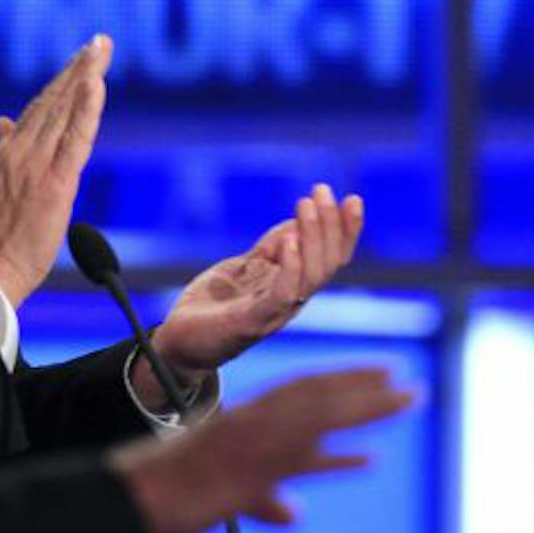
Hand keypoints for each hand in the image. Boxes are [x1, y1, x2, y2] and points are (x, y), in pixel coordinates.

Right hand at [0, 35, 110, 305]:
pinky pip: (75, 137)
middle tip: (98, 42)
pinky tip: (96, 83)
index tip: (78, 60)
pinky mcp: (55, 182)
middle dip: (76, 68)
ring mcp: (36, 165)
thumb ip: (1, 149)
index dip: (59, 83)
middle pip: (53, 101)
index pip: (37, 109)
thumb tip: (3, 120)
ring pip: (64, 111)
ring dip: (84, 76)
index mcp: (7, 153)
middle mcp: (20, 151)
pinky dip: (86, 108)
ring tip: (100, 50)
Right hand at [110, 367, 411, 532]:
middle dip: (369, 392)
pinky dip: (335, 456)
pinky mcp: (253, 469)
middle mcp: (259, 422)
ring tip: (407, 400)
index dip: (348, 380)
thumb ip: (270, 501)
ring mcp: (256, 443)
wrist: (141, 494)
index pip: (308, 388)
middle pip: (323, 398)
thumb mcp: (233, 493)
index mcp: (253, 416)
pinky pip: (299, 457)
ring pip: (320, 415)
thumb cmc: (175, 490)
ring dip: (367, 407)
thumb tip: (295, 514)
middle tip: (411, 387)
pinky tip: (369, 459)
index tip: (382, 374)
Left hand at [146, 184, 362, 390]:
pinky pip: (280, 295)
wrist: (180, 341)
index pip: (331, 258)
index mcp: (293, 286)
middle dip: (330, 225)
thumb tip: (298, 222)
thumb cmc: (215, 303)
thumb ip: (271, 248)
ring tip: (306, 205)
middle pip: (327, 264)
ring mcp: (274, 313)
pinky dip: (291, 268)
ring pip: (311, 277)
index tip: (353, 199)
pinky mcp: (251, 322)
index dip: (346, 231)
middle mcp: (292, 301)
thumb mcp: (246, 266)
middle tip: (323, 191)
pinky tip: (290, 241)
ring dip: (313, 238)